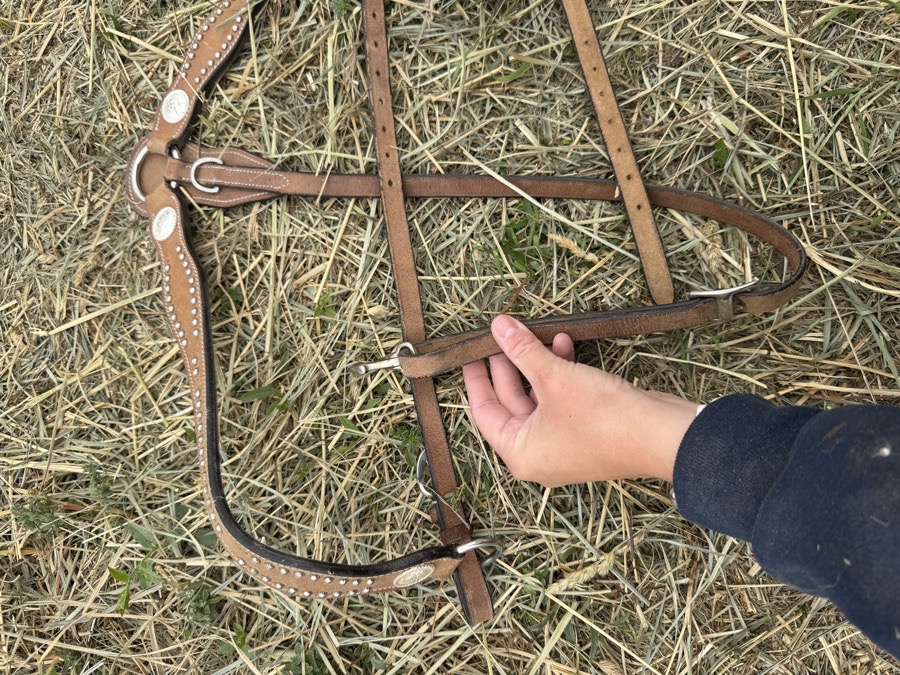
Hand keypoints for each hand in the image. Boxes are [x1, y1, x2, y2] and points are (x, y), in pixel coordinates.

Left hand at [462, 315, 698, 486]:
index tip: (470, 353)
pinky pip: (562, 399)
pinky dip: (560, 374)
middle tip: (502, 335)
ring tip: (537, 334)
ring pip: (539, 398)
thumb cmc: (602, 417)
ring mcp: (564, 445)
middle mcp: (539, 453)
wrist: (661, 436)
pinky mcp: (586, 432)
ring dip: (538, 364)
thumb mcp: (554, 377)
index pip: (484, 412)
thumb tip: (497, 325)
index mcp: (520, 452)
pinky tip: (564, 344)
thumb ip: (522, 351)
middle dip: (510, 365)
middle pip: (512, 403)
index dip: (476, 379)